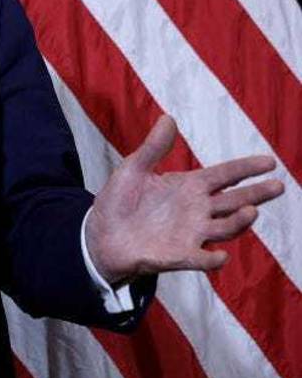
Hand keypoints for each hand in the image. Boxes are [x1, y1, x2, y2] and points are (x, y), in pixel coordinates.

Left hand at [86, 115, 284, 284]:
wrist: (100, 233)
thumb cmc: (119, 200)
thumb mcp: (134, 169)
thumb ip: (154, 147)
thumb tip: (168, 118)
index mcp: (189, 186)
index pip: (225, 175)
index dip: (246, 168)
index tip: (270, 162)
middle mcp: (197, 210)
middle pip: (234, 201)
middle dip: (256, 194)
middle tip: (278, 187)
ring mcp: (191, 233)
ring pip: (225, 228)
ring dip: (238, 222)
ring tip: (250, 211)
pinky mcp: (178, 255)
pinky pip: (200, 259)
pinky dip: (211, 259)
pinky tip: (220, 256)